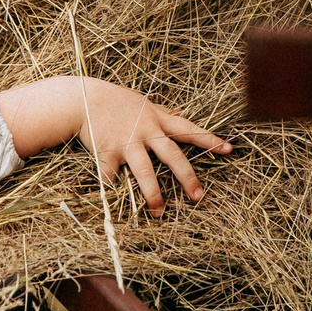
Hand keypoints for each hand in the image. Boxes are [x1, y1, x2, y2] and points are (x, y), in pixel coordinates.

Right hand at [0, 76, 231, 214]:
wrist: (83, 98)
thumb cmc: (115, 101)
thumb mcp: (143, 103)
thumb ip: (162, 113)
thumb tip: (180, 114)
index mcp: (157, 119)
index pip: (189, 129)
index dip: (209, 139)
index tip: (228, 149)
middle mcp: (146, 131)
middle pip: (172, 156)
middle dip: (187, 177)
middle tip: (199, 196)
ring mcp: (127, 143)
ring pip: (145, 172)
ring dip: (153, 194)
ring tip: (160, 212)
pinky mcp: (107, 152)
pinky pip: (111, 176)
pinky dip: (112, 189)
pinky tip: (113, 203)